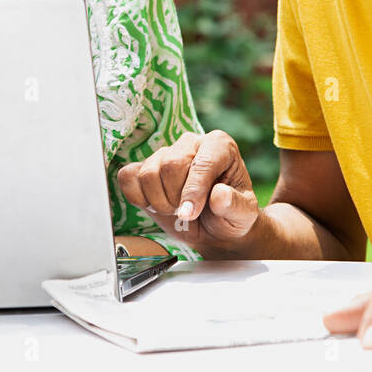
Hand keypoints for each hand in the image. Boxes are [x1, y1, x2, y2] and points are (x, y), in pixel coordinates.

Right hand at [116, 131, 259, 254]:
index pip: (201, 163)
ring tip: (175, 210)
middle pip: (170, 165)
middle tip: (187, 214)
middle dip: (176, 198)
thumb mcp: (244, 215)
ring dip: (159, 201)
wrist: (215, 228)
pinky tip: (155, 205)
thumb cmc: (231, 216)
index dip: (193, 191)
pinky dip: (137, 197)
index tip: (188, 214)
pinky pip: (128, 177)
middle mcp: (191, 143)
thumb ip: (235, 206)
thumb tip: (219, 195)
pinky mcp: (144, 168)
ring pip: (148, 173)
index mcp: (219, 146)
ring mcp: (165, 153)